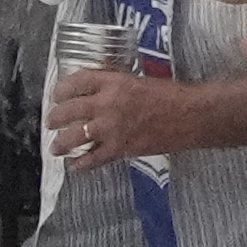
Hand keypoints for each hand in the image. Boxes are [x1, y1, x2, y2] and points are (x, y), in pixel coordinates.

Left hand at [46, 66, 183, 169]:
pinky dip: (81, 164)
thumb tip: (96, 92)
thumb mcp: (138, 80)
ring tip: (56, 147)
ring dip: (60, 143)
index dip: (61, 90)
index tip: (57, 96)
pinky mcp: (122, 148)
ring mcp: (112, 128)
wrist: (195, 115)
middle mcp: (107, 103)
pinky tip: (75, 165)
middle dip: (55, 118)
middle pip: (68, 110)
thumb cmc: (172, 95)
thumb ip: (115, 85)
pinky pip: (93, 158)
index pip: (76, 82)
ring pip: (74, 137)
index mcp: (113, 82)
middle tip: (52, 122)